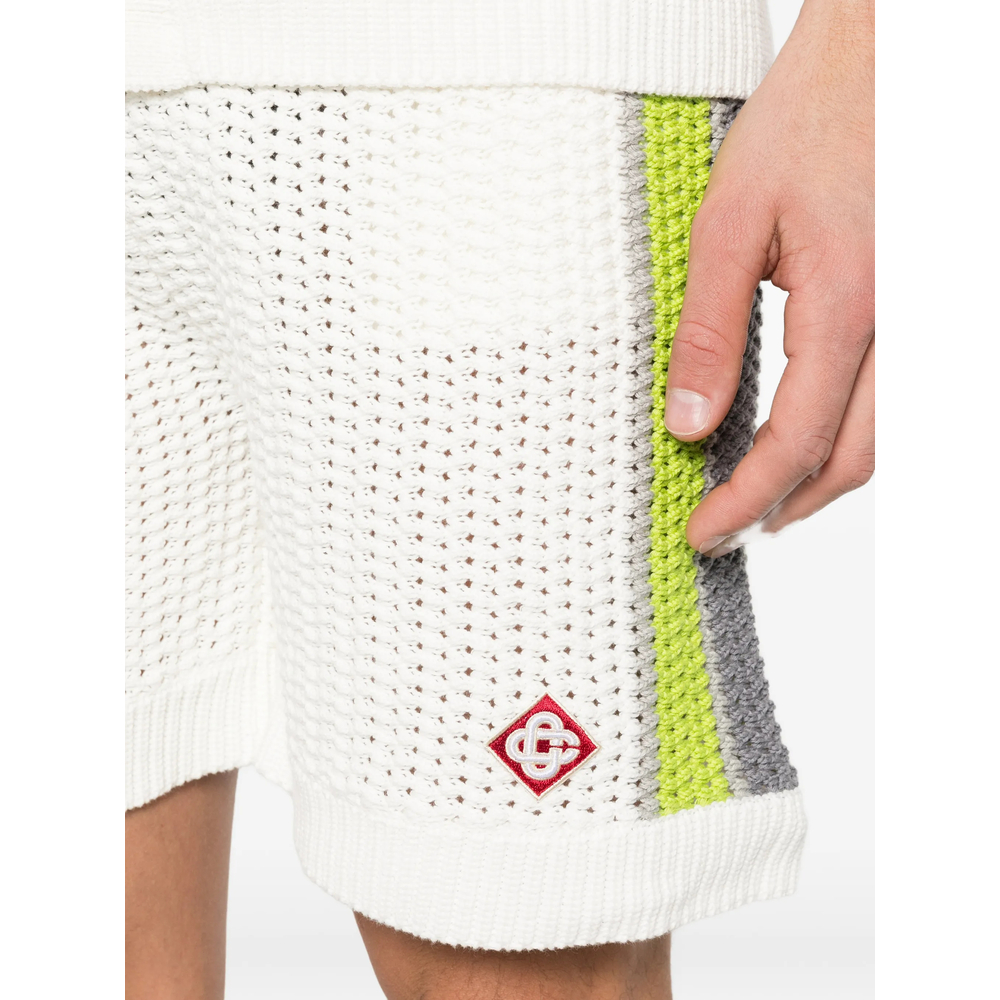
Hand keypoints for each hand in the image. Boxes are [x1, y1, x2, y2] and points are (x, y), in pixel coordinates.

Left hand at [664, 0, 873, 556]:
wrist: (885, 55)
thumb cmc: (811, 117)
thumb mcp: (730, 222)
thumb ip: (708, 330)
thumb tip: (688, 422)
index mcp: (848, 307)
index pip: (795, 442)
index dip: (745, 500)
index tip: (704, 532)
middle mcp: (903, 323)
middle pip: (854, 459)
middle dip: (787, 506)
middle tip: (728, 528)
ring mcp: (923, 316)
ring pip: (886, 436)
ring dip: (824, 479)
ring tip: (763, 496)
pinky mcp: (923, 302)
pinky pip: (897, 396)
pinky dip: (851, 433)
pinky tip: (809, 434)